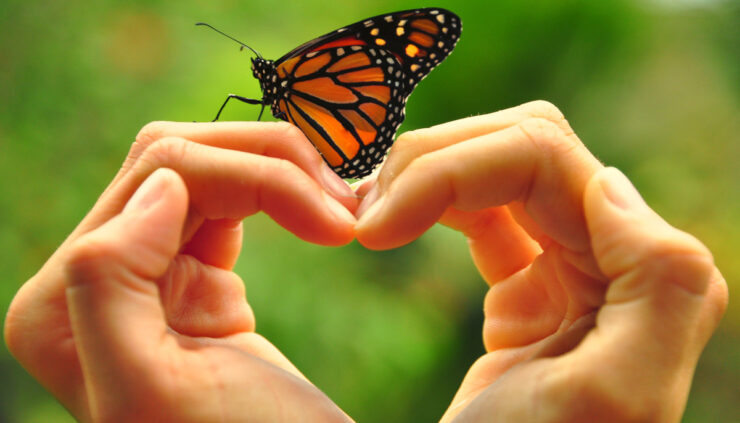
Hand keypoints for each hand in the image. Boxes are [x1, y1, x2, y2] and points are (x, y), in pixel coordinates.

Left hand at [4, 122, 357, 421]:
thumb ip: (109, 283)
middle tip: (344, 208)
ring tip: (340, 213)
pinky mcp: (194, 274)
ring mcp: (145, 271)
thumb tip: (162, 186)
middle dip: (272, 167)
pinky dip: (277, 195)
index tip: (337, 228)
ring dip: (280, 176)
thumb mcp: (152, 388)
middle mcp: (89, 278)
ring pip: (206, 167)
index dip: (257, 180)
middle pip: (180, 159)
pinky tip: (319, 221)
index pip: (160, 176)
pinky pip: (226, 200)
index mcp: (61, 303)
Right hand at [355, 101, 727, 421]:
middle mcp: (611, 252)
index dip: (450, 171)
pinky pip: (484, 214)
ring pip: (498, 167)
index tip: (374, 231)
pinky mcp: (527, 281)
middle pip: (518, 147)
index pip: (542, 157)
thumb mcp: (611, 395)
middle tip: (365, 216)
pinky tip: (389, 228)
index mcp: (641, 269)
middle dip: (434, 163)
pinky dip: (434, 204)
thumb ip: (659, 282)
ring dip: (428, 178)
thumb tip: (608, 181)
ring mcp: (566, 263)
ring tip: (368, 221)